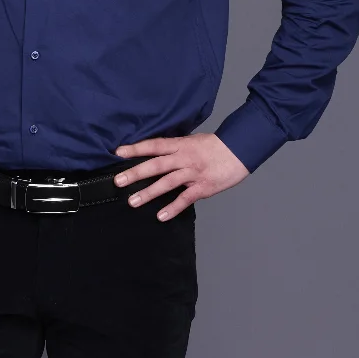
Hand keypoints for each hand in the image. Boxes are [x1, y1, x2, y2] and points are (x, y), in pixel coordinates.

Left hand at [112, 132, 249, 218]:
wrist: (240, 150)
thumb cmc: (215, 146)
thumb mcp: (192, 141)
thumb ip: (175, 148)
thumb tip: (155, 152)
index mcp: (181, 145)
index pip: (155, 145)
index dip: (136, 148)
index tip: (118, 152)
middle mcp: (184, 158)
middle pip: (157, 165)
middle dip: (136, 173)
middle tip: (118, 181)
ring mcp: (193, 173)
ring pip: (168, 183)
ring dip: (149, 193)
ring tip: (133, 202)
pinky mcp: (203, 187)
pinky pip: (186, 199)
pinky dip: (173, 208)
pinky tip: (160, 216)